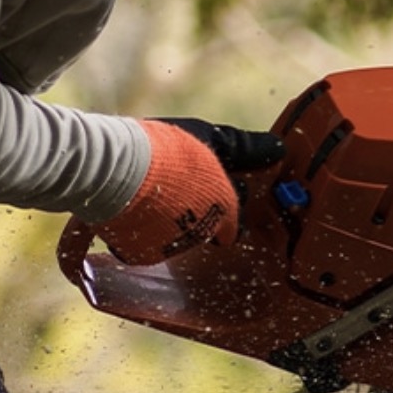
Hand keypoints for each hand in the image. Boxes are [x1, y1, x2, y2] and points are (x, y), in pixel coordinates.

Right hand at [97, 118, 283, 264]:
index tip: (212, 184)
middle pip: (207, 228)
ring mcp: (169, 247)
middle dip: (200, 212)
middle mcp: (202, 234)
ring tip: (155, 191)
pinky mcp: (139, 254)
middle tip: (183, 187)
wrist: (114, 170)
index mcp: (225, 208)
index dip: (224, 200)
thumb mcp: (213, 138)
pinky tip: (136, 206)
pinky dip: (145, 230)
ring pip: (178, 236)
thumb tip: (279, 149)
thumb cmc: (168, 149)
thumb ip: (247, 149)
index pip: (235, 221)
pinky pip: (148, 244)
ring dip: (172, 220)